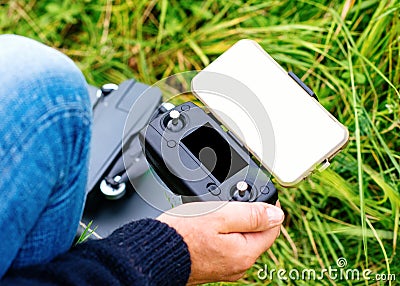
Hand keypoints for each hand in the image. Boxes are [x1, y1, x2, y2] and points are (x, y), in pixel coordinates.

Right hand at [157, 201, 283, 283]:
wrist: (154, 253)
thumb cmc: (182, 234)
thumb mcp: (220, 215)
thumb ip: (251, 214)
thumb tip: (276, 214)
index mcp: (245, 253)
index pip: (272, 228)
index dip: (268, 207)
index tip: (257, 194)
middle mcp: (239, 266)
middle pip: (257, 234)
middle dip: (250, 215)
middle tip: (230, 201)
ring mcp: (226, 268)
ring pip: (242, 239)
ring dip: (235, 223)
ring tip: (216, 211)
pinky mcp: (214, 267)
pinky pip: (228, 246)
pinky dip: (223, 234)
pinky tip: (208, 226)